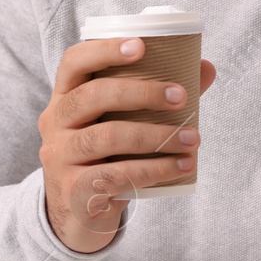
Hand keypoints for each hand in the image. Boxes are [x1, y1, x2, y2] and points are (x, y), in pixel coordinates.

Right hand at [38, 36, 216, 253]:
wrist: (78, 214)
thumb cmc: (106, 155)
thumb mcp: (120, 123)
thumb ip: (158, 96)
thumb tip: (205, 68)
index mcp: (65, 97)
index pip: (74, 63)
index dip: (104, 50)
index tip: (141, 47)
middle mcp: (55, 123)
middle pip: (94, 96)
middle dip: (142, 93)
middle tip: (181, 97)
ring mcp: (60, 157)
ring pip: (108, 137)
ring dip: (157, 136)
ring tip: (192, 138)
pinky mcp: (74, 190)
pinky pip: (117, 175)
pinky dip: (155, 170)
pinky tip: (182, 166)